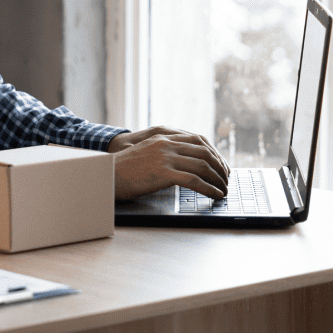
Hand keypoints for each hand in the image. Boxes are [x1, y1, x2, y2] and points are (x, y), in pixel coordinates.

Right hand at [107, 126, 229, 200]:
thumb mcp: (146, 153)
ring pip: (203, 166)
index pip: (199, 140)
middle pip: (205, 152)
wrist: (105, 175)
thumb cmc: (124, 170)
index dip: (215, 153)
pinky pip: (195, 180)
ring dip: (218, 180)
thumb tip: (187, 166)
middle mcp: (166, 143)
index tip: (222, 166)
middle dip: (220, 167)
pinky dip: (209, 189)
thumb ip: (164, 153)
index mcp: (162, 136)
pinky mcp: (163, 172)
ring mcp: (165, 156)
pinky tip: (215, 196)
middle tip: (227, 180)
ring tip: (224, 190)